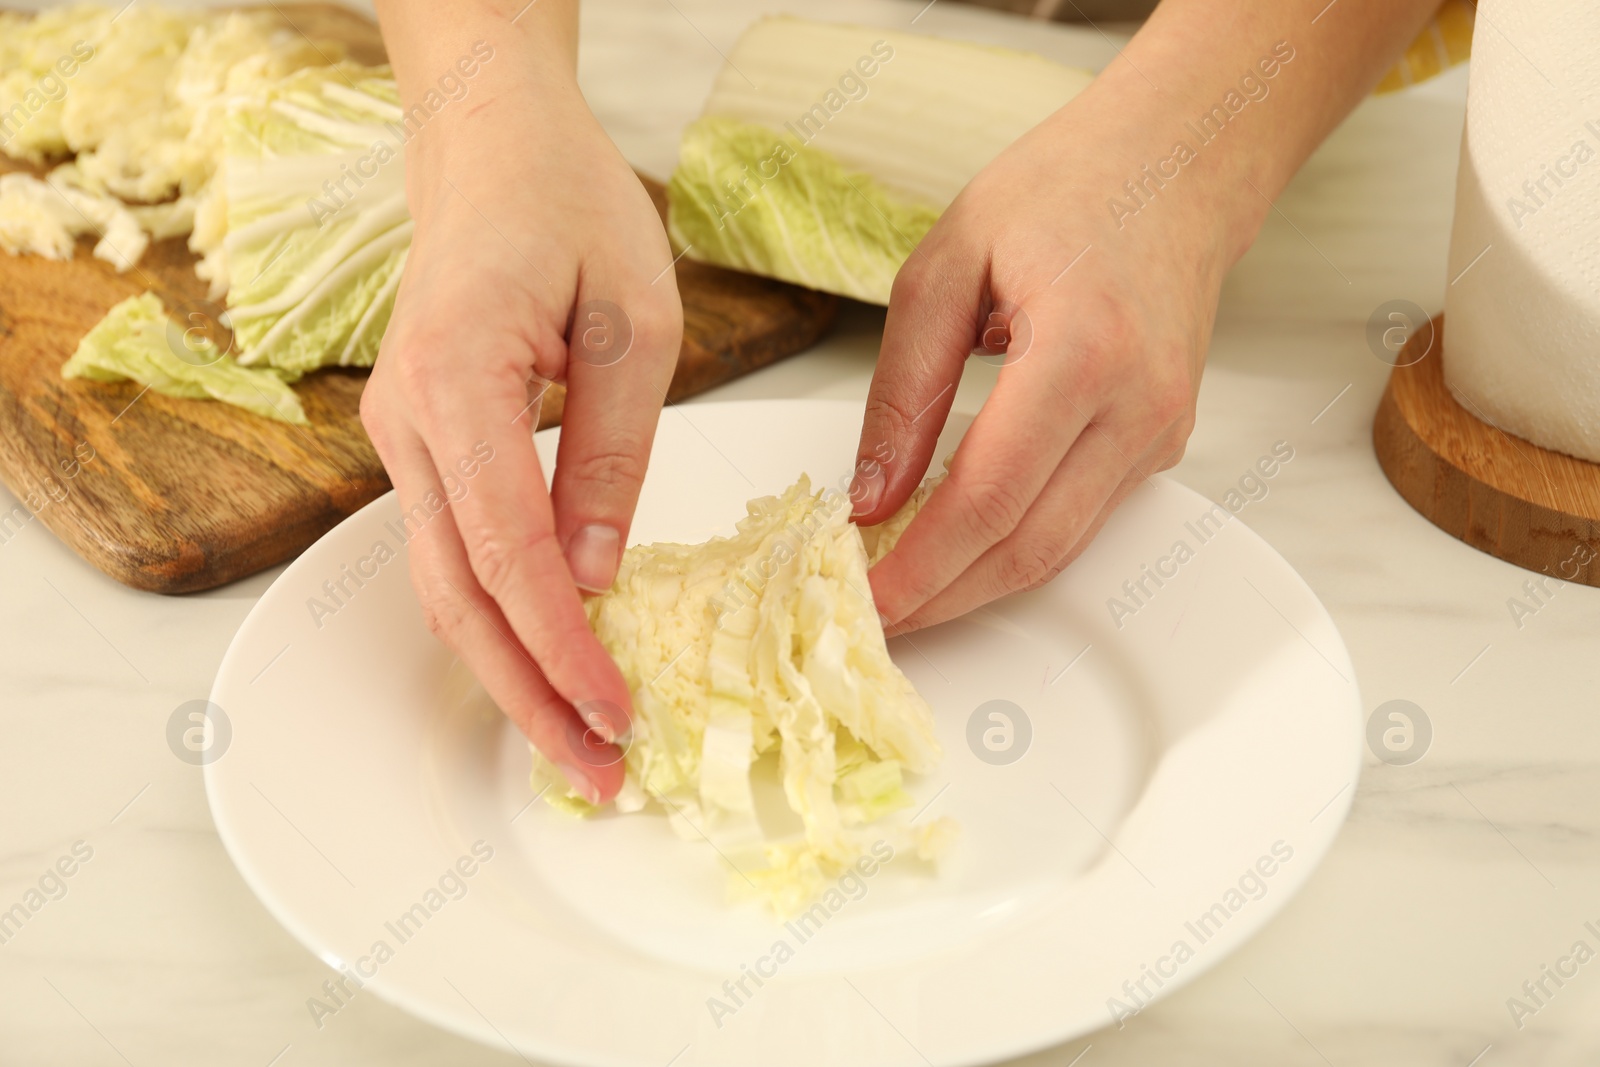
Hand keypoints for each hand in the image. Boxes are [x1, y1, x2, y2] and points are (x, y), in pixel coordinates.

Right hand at [361, 27, 681, 801]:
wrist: (494, 150)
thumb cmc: (570, 208)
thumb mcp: (637, 321)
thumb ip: (613, 452)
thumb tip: (596, 576)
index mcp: (458, 379)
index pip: (507, 547)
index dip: (562, 642)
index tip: (616, 710)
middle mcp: (408, 421)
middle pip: (457, 595)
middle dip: (528, 696)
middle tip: (599, 774)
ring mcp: (404, 438)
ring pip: (446, 586)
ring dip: (510, 672)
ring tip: (582, 743)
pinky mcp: (427, 446)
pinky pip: (457, 550)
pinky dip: (503, 618)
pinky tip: (553, 661)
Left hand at [850, 77, 1260, 631]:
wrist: (1176, 164)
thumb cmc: (1065, 190)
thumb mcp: (946, 264)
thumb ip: (904, 388)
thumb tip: (871, 492)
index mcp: (1081, 351)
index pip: (989, 497)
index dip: (922, 565)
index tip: (868, 596)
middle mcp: (1138, 405)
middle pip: (1030, 547)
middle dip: (945, 598)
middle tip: (879, 617)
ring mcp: (1162, 430)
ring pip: (1061, 548)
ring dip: (979, 584)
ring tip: (907, 591)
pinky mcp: (1164, 442)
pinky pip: (1083, 517)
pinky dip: (1017, 543)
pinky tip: (963, 542)